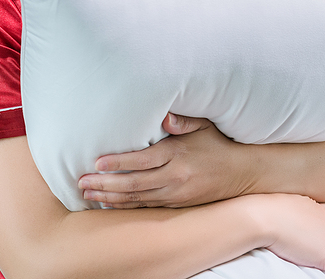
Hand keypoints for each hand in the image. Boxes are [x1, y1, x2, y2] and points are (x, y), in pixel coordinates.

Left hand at [78, 113, 252, 207]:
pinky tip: (109, 203)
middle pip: (134, 184)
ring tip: (88, 194)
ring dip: (110, 197)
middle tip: (81, 183)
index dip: (118, 163)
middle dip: (105, 184)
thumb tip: (165, 117)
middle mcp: (175, 177)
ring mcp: (176, 193)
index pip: (142, 161)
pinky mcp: (177, 203)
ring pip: (137, 198)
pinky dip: (126, 205)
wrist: (243, 173)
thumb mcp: (204, 124)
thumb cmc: (218, 143)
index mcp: (177, 154)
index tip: (96, 163)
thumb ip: (183, 120)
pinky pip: (147, 206)